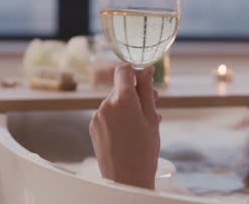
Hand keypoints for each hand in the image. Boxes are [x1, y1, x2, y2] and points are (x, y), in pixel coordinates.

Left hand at [89, 64, 160, 188]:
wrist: (126, 179)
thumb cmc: (144, 150)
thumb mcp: (151, 117)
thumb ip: (146, 90)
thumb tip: (147, 69)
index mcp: (122, 99)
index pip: (124, 71)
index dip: (136, 72)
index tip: (147, 81)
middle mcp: (105, 105)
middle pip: (120, 87)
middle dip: (136, 91)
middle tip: (154, 102)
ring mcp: (97, 116)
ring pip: (115, 101)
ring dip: (129, 105)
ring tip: (144, 122)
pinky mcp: (93, 127)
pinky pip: (108, 114)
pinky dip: (119, 116)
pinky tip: (131, 130)